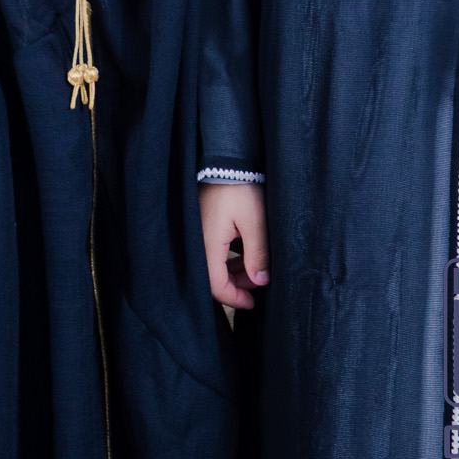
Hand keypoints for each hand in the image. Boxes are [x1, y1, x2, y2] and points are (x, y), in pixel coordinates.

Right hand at [200, 181, 268, 310]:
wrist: (225, 156)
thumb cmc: (240, 186)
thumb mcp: (255, 221)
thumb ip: (258, 254)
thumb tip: (261, 281)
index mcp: (207, 242)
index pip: (215, 284)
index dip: (234, 298)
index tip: (252, 302)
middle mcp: (198, 240)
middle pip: (212, 276)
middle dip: (236, 283)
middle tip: (258, 281)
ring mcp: (198, 230)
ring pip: (213, 262)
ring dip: (233, 269)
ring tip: (255, 267)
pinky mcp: (202, 222)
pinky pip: (212, 248)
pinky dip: (228, 256)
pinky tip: (244, 252)